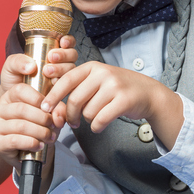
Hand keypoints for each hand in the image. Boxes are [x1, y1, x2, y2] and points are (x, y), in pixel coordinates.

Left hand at [0, 34, 77, 86]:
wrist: (12, 100)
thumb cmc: (13, 78)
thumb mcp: (11, 66)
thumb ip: (18, 61)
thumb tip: (32, 66)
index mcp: (51, 51)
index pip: (67, 43)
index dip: (68, 40)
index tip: (62, 42)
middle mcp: (61, 63)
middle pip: (72, 55)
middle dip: (64, 54)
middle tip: (51, 57)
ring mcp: (62, 77)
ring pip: (72, 69)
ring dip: (62, 68)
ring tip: (48, 72)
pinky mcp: (62, 91)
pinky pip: (70, 87)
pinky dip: (64, 84)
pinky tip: (54, 84)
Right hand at [0, 36, 77, 166]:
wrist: (27, 150)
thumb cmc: (39, 123)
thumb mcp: (50, 104)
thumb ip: (56, 92)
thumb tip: (65, 89)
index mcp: (13, 91)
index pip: (22, 86)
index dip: (38, 92)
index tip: (51, 100)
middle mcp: (2, 105)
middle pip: (21, 105)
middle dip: (43, 115)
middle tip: (58, 124)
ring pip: (18, 123)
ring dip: (39, 130)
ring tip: (52, 136)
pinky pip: (13, 140)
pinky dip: (30, 142)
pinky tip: (40, 144)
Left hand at [41, 61, 183, 142]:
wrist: (148, 93)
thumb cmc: (118, 89)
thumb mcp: (98, 80)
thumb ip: (78, 88)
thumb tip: (54, 105)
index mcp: (93, 67)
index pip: (66, 80)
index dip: (53, 95)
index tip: (44, 108)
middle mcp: (103, 73)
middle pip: (75, 100)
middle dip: (70, 115)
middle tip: (72, 122)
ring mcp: (114, 86)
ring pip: (88, 112)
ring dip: (89, 120)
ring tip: (97, 116)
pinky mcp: (124, 100)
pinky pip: (100, 120)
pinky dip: (98, 127)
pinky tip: (101, 125)